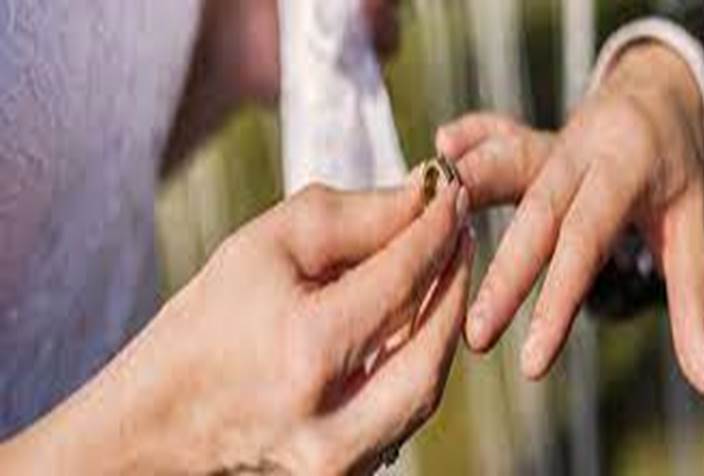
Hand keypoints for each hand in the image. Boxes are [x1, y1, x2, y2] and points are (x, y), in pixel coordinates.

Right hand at [2, 180, 472, 473]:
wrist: (153, 425)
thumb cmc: (201, 327)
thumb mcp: (261, 250)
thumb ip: (350, 217)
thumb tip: (422, 196)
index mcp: (307, 351)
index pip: (403, 277)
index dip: (437, 229)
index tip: (453, 194)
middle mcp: (332, 417)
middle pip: (433, 341)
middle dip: (455, 278)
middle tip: (459, 232)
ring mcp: (341, 459)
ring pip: (428, 386)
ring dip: (443, 323)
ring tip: (441, 272)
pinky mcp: (344, 474)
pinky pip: (403, 414)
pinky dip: (416, 363)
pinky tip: (413, 323)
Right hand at [436, 43, 703, 395]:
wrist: (660, 91)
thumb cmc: (676, 169)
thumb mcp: (692, 229)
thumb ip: (693, 306)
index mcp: (625, 173)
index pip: (585, 242)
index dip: (556, 301)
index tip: (531, 362)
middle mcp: (582, 153)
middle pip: (537, 215)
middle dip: (503, 278)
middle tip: (475, 337)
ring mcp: (550, 141)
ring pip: (506, 165)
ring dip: (467, 196)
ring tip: (425, 231)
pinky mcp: (528, 139)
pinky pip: (494, 134)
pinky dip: (469, 139)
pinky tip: (443, 144)